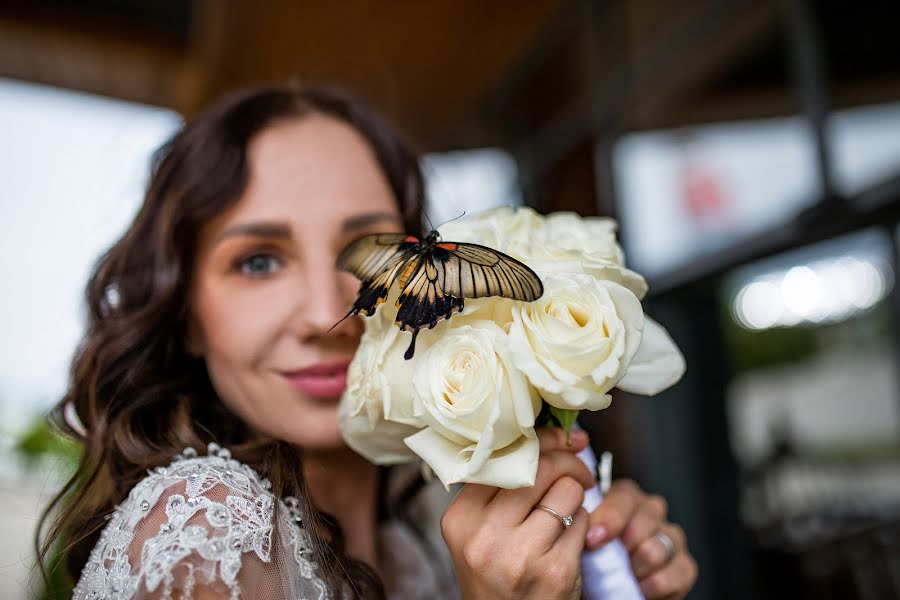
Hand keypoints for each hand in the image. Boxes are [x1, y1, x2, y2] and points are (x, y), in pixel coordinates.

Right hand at [441, 427, 594, 599]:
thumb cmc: (497, 573)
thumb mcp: (479, 531)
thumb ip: (499, 489)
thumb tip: (549, 436)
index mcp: (461, 517)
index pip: (505, 457)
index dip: (542, 440)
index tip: (563, 437)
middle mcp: (485, 535)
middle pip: (541, 468)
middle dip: (570, 462)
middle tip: (580, 472)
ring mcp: (520, 554)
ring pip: (567, 491)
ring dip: (575, 497)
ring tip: (565, 514)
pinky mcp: (554, 571)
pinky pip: (582, 521)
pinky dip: (581, 523)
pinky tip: (567, 539)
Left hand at [585, 479, 697, 598]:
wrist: (603, 591)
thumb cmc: (590, 561)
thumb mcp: (583, 538)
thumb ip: (585, 523)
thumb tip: (579, 516)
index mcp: (624, 498)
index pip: (624, 496)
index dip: (610, 517)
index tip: (593, 539)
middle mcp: (651, 511)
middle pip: (645, 520)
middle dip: (624, 545)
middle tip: (608, 563)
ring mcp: (671, 537)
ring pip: (657, 548)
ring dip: (635, 568)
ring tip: (621, 577)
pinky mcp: (685, 565)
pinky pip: (675, 573)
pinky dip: (653, 586)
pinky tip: (638, 589)